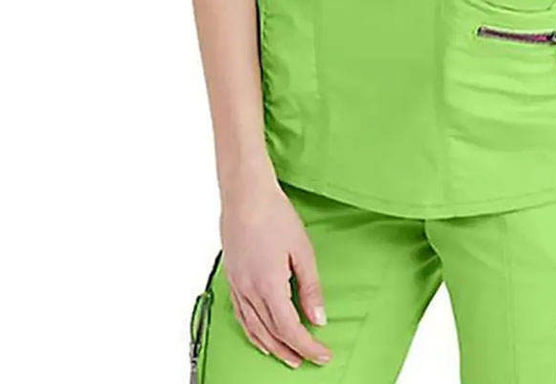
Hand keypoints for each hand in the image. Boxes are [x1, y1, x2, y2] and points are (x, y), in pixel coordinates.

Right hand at [220, 177, 330, 368]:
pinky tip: (260, 336)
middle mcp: (249, 292)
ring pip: (254, 329)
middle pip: (271, 334)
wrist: (246, 195)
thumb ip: (311, 288)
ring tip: (288, 357)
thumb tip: (319, 318)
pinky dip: (252, 332)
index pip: (290, 329)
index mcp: (269, 286)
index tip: (323, 355)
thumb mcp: (302, 251)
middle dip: (291, 351)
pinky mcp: (232, 279)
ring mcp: (237, 286)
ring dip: (271, 347)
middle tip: (309, 360)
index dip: (308, 346)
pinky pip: (241, 316)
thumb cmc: (275, 216)